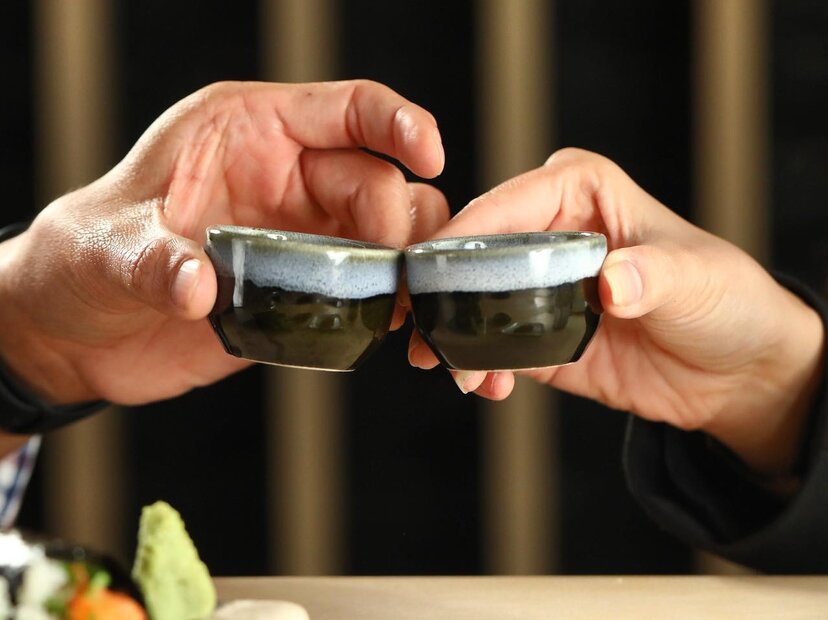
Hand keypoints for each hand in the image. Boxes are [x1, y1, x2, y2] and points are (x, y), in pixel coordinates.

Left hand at [0, 80, 448, 406]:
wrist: (78, 332)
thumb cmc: (84, 260)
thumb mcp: (106, 248)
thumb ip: (153, 262)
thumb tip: (199, 287)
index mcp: (248, 132)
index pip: (346, 109)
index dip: (398, 122)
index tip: (430, 153)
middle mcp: (287, 178)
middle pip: (379, 180)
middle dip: (396, 221)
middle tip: (388, 270)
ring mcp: (301, 235)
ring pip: (388, 234)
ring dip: (403, 265)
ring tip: (398, 302)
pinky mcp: (305, 289)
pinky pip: (368, 287)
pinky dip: (386, 303)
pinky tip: (385, 326)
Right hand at [408, 148, 823, 475]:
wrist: (737, 371)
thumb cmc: (727, 299)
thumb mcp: (697, 279)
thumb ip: (652, 275)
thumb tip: (610, 282)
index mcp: (579, 192)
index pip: (506, 204)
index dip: (463, 234)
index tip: (429, 270)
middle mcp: (548, 232)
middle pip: (472, 254)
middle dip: (441, 291)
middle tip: (420, 329)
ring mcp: (537, 287)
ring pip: (471, 303)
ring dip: (451, 335)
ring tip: (451, 370)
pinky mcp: (536, 336)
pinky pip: (492, 347)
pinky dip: (478, 366)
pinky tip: (483, 386)